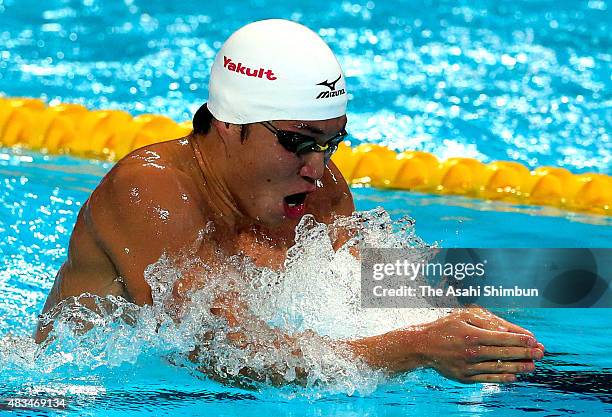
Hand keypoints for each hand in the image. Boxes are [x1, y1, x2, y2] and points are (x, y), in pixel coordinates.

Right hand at [418, 307, 544, 382]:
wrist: (422, 345)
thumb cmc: (445, 326)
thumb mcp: (464, 316)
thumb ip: (486, 321)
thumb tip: (508, 331)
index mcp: (472, 334)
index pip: (503, 338)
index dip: (520, 340)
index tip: (534, 340)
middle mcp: (471, 352)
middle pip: (504, 353)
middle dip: (525, 353)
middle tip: (541, 353)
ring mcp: (468, 366)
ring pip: (498, 368)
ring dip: (518, 367)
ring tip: (532, 366)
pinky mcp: (464, 377)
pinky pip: (487, 378)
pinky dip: (501, 378)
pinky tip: (513, 376)